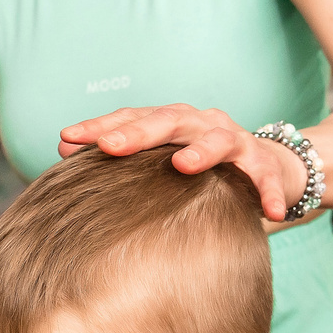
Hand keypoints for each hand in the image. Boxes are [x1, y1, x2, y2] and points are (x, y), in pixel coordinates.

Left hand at [56, 104, 306, 222]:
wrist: (265, 163)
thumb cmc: (201, 164)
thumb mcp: (161, 159)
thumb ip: (121, 154)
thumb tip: (62, 149)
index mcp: (170, 122)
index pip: (130, 118)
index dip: (99, 127)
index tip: (67, 140)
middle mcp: (200, 123)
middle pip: (168, 120)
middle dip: (138, 133)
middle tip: (110, 147)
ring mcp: (233, 139)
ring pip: (218, 139)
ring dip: (202, 151)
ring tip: (185, 166)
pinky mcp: (263, 162)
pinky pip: (267, 176)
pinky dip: (270, 192)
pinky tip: (269, 214)